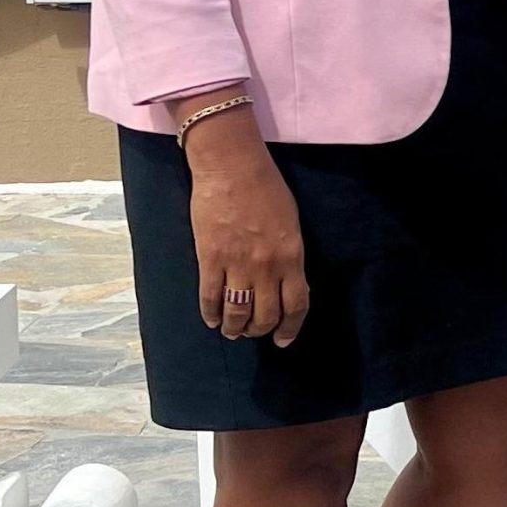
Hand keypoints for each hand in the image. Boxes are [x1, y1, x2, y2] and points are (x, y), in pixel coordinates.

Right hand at [185, 117, 309, 345]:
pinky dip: (210, 313)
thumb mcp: (291, 222)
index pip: (296, 304)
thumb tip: (283, 279)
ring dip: (235, 328)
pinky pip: (210, 296)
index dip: (290, 327)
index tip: (282, 339)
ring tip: (232, 332)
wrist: (232, 167)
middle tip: (253, 333)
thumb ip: (289, 253)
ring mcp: (237, 263)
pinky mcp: (209, 258)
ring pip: (237, 311)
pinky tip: (212, 320)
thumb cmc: (266, 187)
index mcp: (292, 256)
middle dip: (260, 330)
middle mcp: (267, 266)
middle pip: (266, 314)